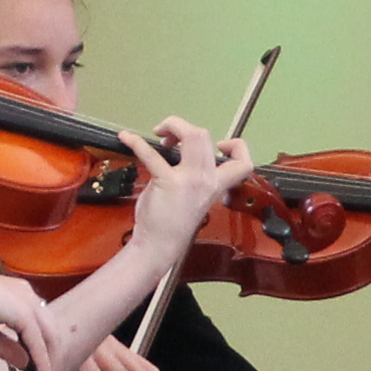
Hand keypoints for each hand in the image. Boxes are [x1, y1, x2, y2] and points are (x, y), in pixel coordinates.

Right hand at [0, 262, 73, 370]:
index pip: (39, 324)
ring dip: (50, 361)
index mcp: (18, 295)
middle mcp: (27, 295)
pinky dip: (42, 362)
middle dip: (52, 355)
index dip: (42, 346)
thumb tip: (26, 363)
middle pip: (50, 330)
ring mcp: (27, 301)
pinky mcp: (23, 312)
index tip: (40, 366)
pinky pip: (38, 342)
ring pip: (49, 336)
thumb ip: (8, 349)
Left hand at [124, 121, 258, 251]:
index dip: (237, 146)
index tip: (220, 144)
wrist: (160, 244)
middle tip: (170, 136)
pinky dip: (136, 142)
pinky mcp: (167, 181)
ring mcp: (189, 180)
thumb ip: (195, 175)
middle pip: (206, 137)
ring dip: (172, 126)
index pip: (243, 163)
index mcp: (216, 185)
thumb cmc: (173, 222)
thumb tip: (179, 150)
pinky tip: (126, 138)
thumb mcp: (195, 197)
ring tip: (159, 134)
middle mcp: (207, 180)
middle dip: (184, 126)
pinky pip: (152, 154)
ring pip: (192, 135)